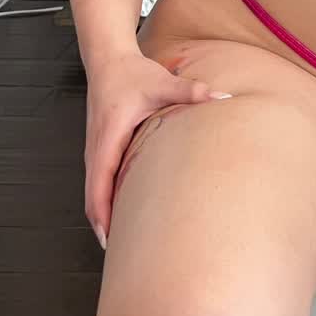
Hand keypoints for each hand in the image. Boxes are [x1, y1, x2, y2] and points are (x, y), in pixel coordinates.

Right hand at [83, 48, 231, 248]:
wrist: (107, 60)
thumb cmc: (133, 74)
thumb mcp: (162, 83)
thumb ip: (191, 91)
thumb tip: (223, 96)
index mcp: (107, 138)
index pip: (98, 185)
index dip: (102, 215)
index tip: (110, 241)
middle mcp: (95, 149)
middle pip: (92, 199)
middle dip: (103, 226)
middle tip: (121, 255)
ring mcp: (94, 151)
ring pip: (94, 193)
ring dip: (104, 216)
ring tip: (123, 243)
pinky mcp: (100, 149)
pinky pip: (99, 183)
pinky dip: (105, 202)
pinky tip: (122, 215)